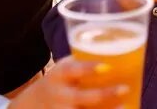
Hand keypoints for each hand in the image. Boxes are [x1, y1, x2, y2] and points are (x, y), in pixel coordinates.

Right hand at [9, 57, 127, 108]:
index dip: (88, 68)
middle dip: (104, 94)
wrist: (30, 105)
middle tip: (125, 88)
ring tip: (126, 107)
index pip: (72, 70)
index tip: (106, 66)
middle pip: (81, 97)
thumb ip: (87, 62)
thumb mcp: (65, 68)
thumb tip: (125, 52)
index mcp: (59, 75)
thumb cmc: (59, 81)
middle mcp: (59, 95)